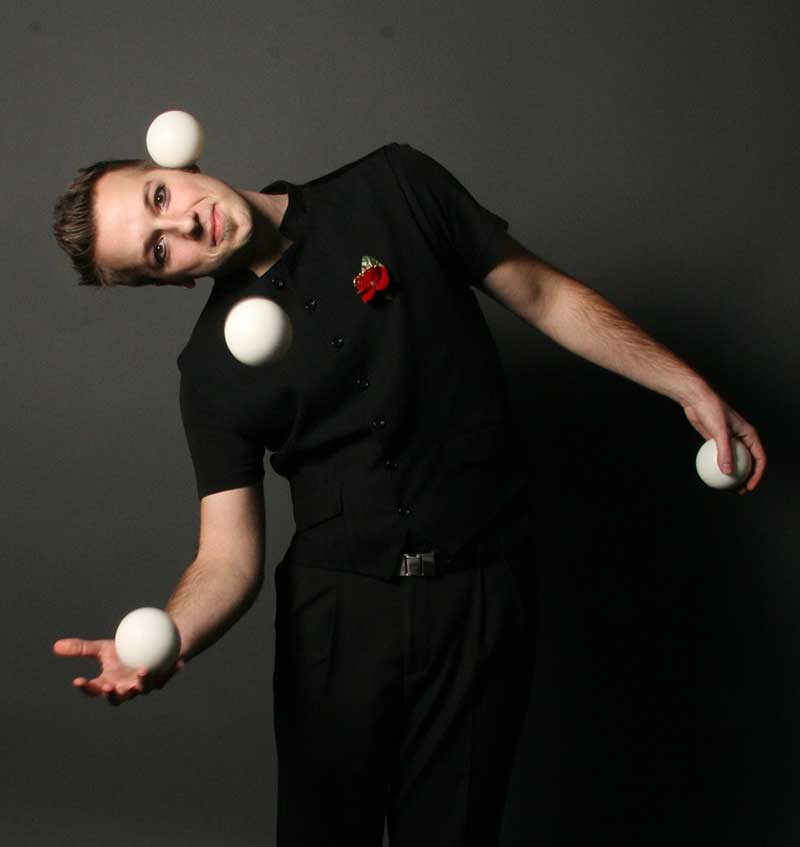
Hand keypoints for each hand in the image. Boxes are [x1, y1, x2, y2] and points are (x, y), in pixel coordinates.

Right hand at [52, 637, 185, 706]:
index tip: (78, 680)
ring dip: (144, 680)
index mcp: (109, 684)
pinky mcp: (162, 680)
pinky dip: (172, 669)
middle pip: (119, 697)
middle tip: (112, 685)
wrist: (147, 647)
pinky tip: (179, 662)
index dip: (87, 688)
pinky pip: (168, 675)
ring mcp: (144, 687)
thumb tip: (56, 646)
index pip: (95, 690)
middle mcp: (126, 689)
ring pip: (145, 688)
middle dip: (115, 694)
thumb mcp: (102, 647)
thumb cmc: (123, 649)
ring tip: (143, 669)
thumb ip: (82, 649)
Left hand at [681, 388, 766, 494]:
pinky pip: (719, 457)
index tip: (749, 487)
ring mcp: (729, 440)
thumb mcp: (720, 432)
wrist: (696, 400)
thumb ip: (724, 452)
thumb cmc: (711, 411)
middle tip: (738, 491)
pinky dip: (717, 467)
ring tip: (725, 488)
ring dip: (731, 475)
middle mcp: (742, 438)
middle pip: (748, 463)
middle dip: (746, 479)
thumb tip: (728, 473)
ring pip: (733, 461)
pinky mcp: (716, 440)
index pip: (760, 459)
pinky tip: (709, 476)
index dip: (757, 475)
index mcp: (750, 435)